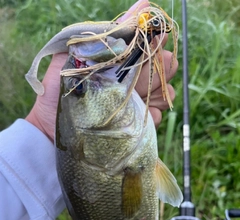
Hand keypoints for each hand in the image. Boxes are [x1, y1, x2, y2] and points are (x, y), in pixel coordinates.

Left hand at [25, 0, 177, 140]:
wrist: (49, 129)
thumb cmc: (58, 91)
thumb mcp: (75, 57)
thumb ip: (105, 34)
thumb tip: (142, 3)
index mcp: (118, 62)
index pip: (148, 46)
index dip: (155, 40)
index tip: (155, 38)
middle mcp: (130, 79)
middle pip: (165, 66)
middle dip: (157, 67)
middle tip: (137, 77)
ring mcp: (135, 102)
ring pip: (166, 90)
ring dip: (155, 91)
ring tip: (135, 97)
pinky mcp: (136, 124)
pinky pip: (157, 115)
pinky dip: (151, 114)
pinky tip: (133, 117)